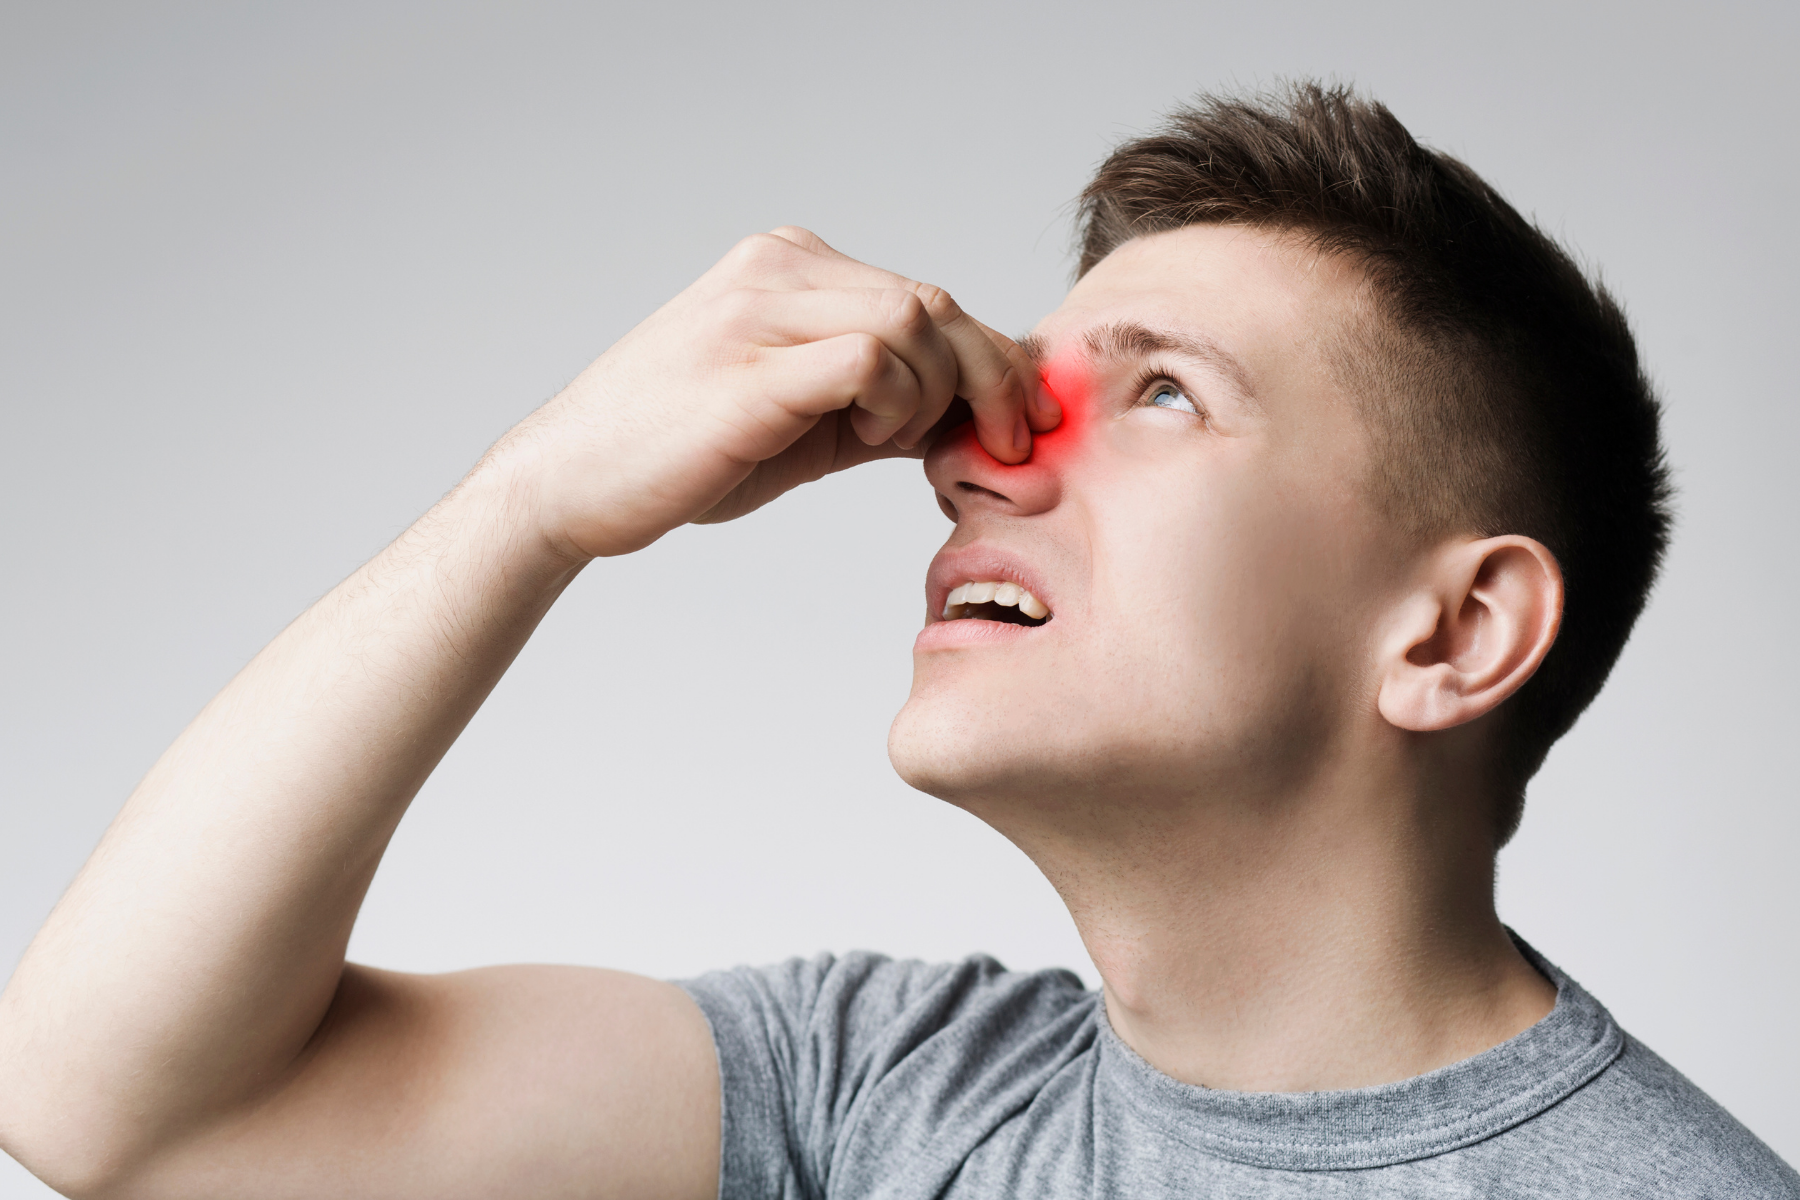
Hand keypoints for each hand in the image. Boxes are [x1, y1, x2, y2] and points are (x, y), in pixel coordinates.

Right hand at [493, 226, 1058, 559]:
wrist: (568, 484)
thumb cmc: (681, 455)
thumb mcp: (801, 418)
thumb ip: (877, 399)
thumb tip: (970, 416)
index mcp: (787, 266)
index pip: (924, 296)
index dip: (991, 357)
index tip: (1020, 418)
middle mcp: (777, 268)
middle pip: (934, 301)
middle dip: (992, 377)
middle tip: (1009, 442)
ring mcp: (760, 309)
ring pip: (914, 320)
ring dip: (935, 395)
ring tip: (893, 444)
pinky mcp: (751, 365)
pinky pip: (871, 358)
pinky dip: (898, 403)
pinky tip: (871, 441)